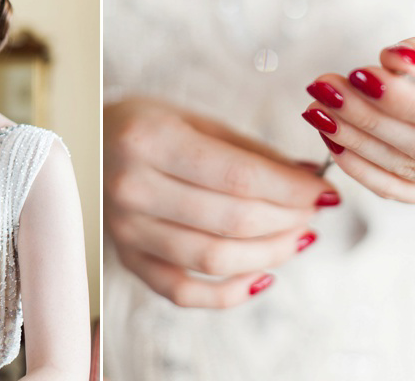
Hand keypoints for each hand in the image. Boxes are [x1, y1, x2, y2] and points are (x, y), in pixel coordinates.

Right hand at [104, 97, 338, 307]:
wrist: (88, 142)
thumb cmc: (148, 124)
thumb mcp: (195, 120)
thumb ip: (251, 152)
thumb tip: (309, 177)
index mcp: (150, 140)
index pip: (238, 177)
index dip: (292, 189)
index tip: (326, 191)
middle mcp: (133, 187)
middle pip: (231, 221)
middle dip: (288, 220)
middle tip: (315, 212)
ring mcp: (127, 229)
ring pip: (213, 260)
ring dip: (270, 254)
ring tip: (298, 237)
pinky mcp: (127, 258)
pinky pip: (183, 292)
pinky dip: (230, 294)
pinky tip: (263, 275)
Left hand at [302, 7, 414, 202]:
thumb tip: (395, 61)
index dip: (406, 102)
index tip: (358, 74)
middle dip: (369, 118)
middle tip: (323, 87)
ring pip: (408, 173)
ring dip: (355, 141)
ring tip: (316, 107)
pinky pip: (399, 189)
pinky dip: (359, 166)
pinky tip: (328, 137)